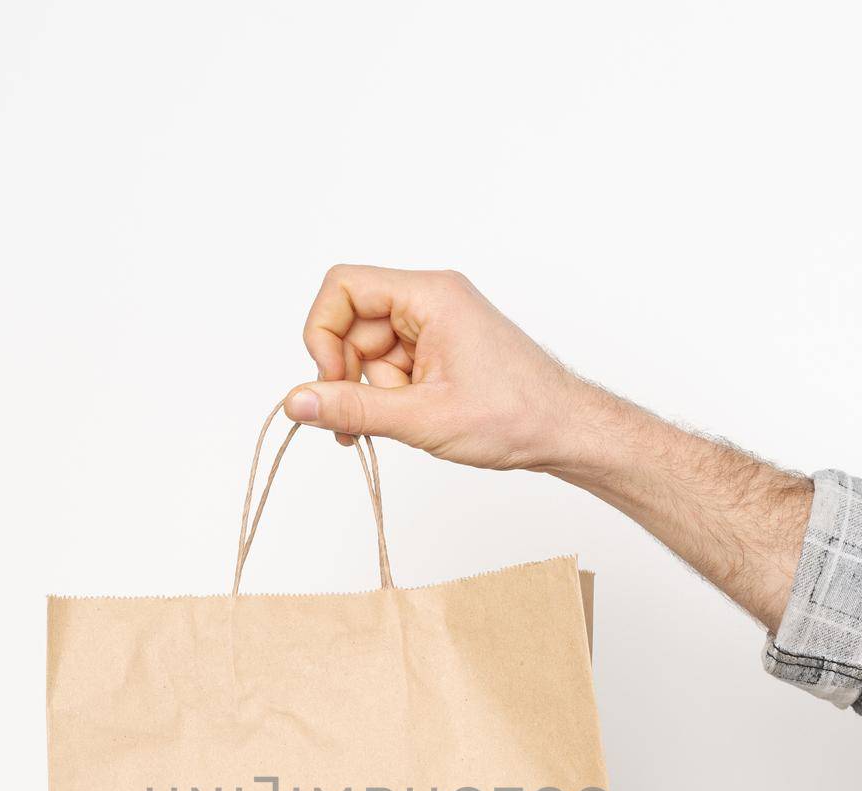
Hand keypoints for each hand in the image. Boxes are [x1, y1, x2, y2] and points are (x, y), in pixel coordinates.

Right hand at [284, 265, 607, 472]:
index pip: (343, 286)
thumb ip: (353, 407)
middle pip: (351, 323)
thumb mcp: (423, 417)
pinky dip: (388, 396)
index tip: (331, 383)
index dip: (322, 334)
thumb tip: (296, 402)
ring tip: (397, 426)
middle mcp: (431, 300)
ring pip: (369, 350)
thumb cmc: (516, 416)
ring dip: (370, 392)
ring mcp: (436, 325)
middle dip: (346, 374)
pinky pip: (391, 365)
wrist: (566, 432)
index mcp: (430, 295)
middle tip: (353, 424)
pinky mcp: (440, 350)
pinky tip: (408, 421)